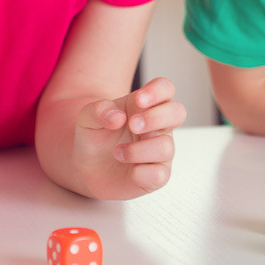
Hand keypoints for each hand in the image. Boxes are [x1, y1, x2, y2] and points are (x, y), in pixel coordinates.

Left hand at [73, 77, 185, 199]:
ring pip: (166, 146)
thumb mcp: (87, 118)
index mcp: (144, 107)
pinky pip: (160, 174)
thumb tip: (118, 117)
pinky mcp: (156, 175)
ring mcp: (159, 152)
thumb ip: (99, 110)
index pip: (165, 88)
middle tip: (132, 125)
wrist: (88, 168)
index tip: (138, 99)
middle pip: (177, 112)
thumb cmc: (96, 138)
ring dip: (138, 150)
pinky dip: (142, 173)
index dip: (157, 91)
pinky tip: (130, 170)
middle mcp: (157, 127)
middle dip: (156, 117)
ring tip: (117, 152)